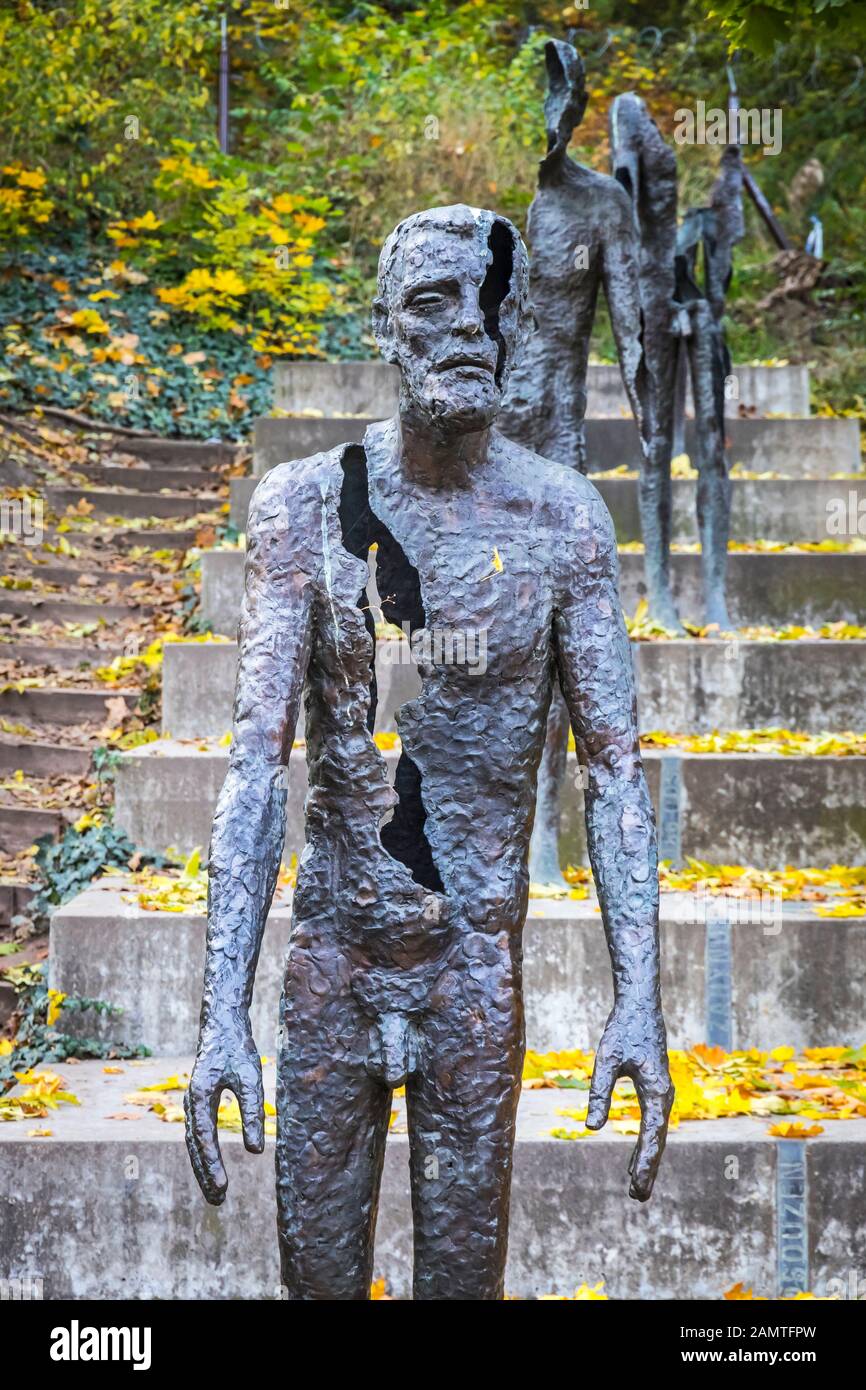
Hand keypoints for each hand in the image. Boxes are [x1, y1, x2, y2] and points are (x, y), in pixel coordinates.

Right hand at [184, 1014, 263, 1204]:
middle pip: (193, 1146)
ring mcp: (191, 1102)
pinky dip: (202, 1153)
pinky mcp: (198, 1101)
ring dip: (203, 1167)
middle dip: (205, 1174)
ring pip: (193, 1143)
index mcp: (199, 1095)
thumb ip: (252, 1112)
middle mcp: (190, 1102)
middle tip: (218, 1200)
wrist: (222, 1024)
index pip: (204, 1138)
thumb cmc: (237, 1048)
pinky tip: (211, 1166)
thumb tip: (256, 1151)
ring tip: (216, 1193)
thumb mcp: (250, 1077)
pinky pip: (197, 1134)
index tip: (223, 1186)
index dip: (213, 1164)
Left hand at [586, 1001, 674, 1201]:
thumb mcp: (606, 1060)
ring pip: (657, 1133)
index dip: (644, 1163)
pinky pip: (654, 1123)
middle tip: (638, 1196)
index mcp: (656, 1091)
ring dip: (648, 1158)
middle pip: (658, 1140)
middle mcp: (664, 1095)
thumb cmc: (623, 1030)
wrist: (640, 1006)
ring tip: (637, 1186)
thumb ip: (599, 1093)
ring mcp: (663, 1093)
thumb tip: (591, 1128)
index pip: (651, 1136)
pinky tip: (638, 1156)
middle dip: (647, 1168)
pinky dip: (647, 1143)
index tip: (636, 1185)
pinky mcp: (657, 1089)